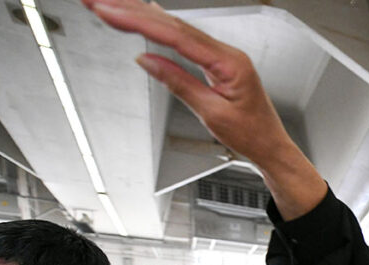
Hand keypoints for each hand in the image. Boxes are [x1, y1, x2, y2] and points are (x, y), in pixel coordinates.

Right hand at [82, 0, 323, 217]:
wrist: (272, 147)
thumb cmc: (252, 134)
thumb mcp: (211, 114)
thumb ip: (179, 83)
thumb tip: (148, 60)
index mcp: (228, 62)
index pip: (175, 35)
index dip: (138, 21)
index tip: (108, 11)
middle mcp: (227, 53)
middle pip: (172, 23)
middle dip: (132, 9)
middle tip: (97, 0)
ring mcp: (223, 56)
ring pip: (177, 27)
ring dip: (142, 14)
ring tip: (110, 4)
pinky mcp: (219, 62)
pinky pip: (185, 38)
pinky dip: (161, 26)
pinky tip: (146, 15)